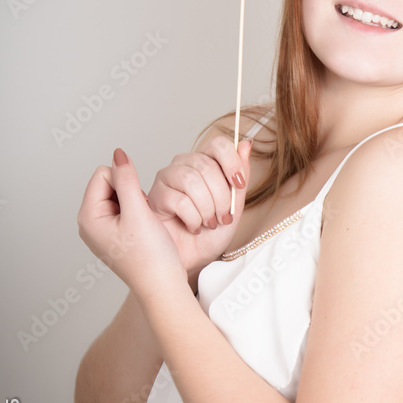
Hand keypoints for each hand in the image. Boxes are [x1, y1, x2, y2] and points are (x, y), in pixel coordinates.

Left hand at [77, 148, 188, 298]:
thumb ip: (127, 180)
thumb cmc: (150, 257)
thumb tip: (118, 154)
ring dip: (137, 204)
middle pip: (111, 183)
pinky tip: (146, 231)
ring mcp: (103, 229)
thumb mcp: (138, 212)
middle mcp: (91, 223)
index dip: (127, 183)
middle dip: (131, 193)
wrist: (163, 286)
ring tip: (144, 227)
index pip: (104, 174)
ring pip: (122, 195)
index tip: (137, 207)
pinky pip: (127, 208)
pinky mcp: (116, 234)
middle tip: (141, 219)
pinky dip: (139, 213)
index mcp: (88, 217)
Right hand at [146, 136, 252, 280]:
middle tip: (223, 217)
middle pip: (206, 165)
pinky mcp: (156, 196)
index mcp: (206, 162)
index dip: (231, 162)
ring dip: (206, 208)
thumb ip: (240, 175)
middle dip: (221, 197)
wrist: (196, 259)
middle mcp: (184, 164)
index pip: (217, 145)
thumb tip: (247, 144)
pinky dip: (192, 219)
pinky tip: (193, 227)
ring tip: (208, 223)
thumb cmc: (212, 234)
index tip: (239, 184)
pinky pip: (179, 200)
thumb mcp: (235, 205)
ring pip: (191, 180)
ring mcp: (167, 177)